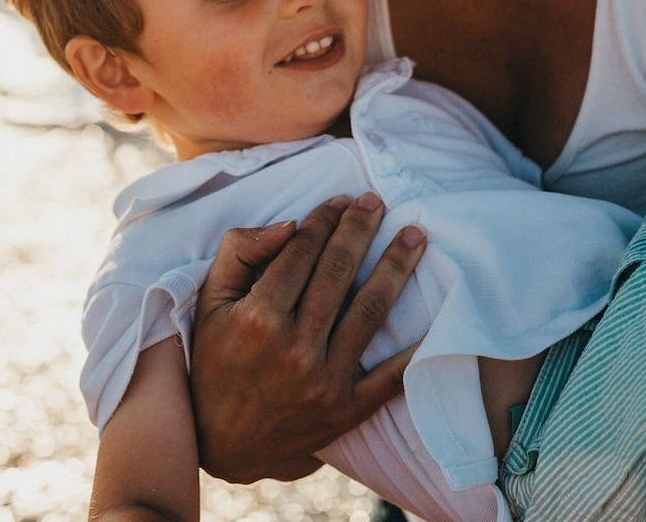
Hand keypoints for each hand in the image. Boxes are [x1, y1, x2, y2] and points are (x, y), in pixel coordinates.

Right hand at [190, 193, 425, 483]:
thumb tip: (289, 224)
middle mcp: (294, 348)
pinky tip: (435, 316)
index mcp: (259, 318)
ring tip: (415, 236)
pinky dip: (415, 348)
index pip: (302, 252)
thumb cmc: (215, 362)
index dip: (324, 219)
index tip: (340, 200)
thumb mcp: (209, 302)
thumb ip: (240, 253)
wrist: (221, 445)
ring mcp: (324, 381)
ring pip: (370, 310)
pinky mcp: (347, 411)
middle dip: (361, 229)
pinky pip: (391, 377)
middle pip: (339, 272)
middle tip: (377, 201)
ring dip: (396, 266)